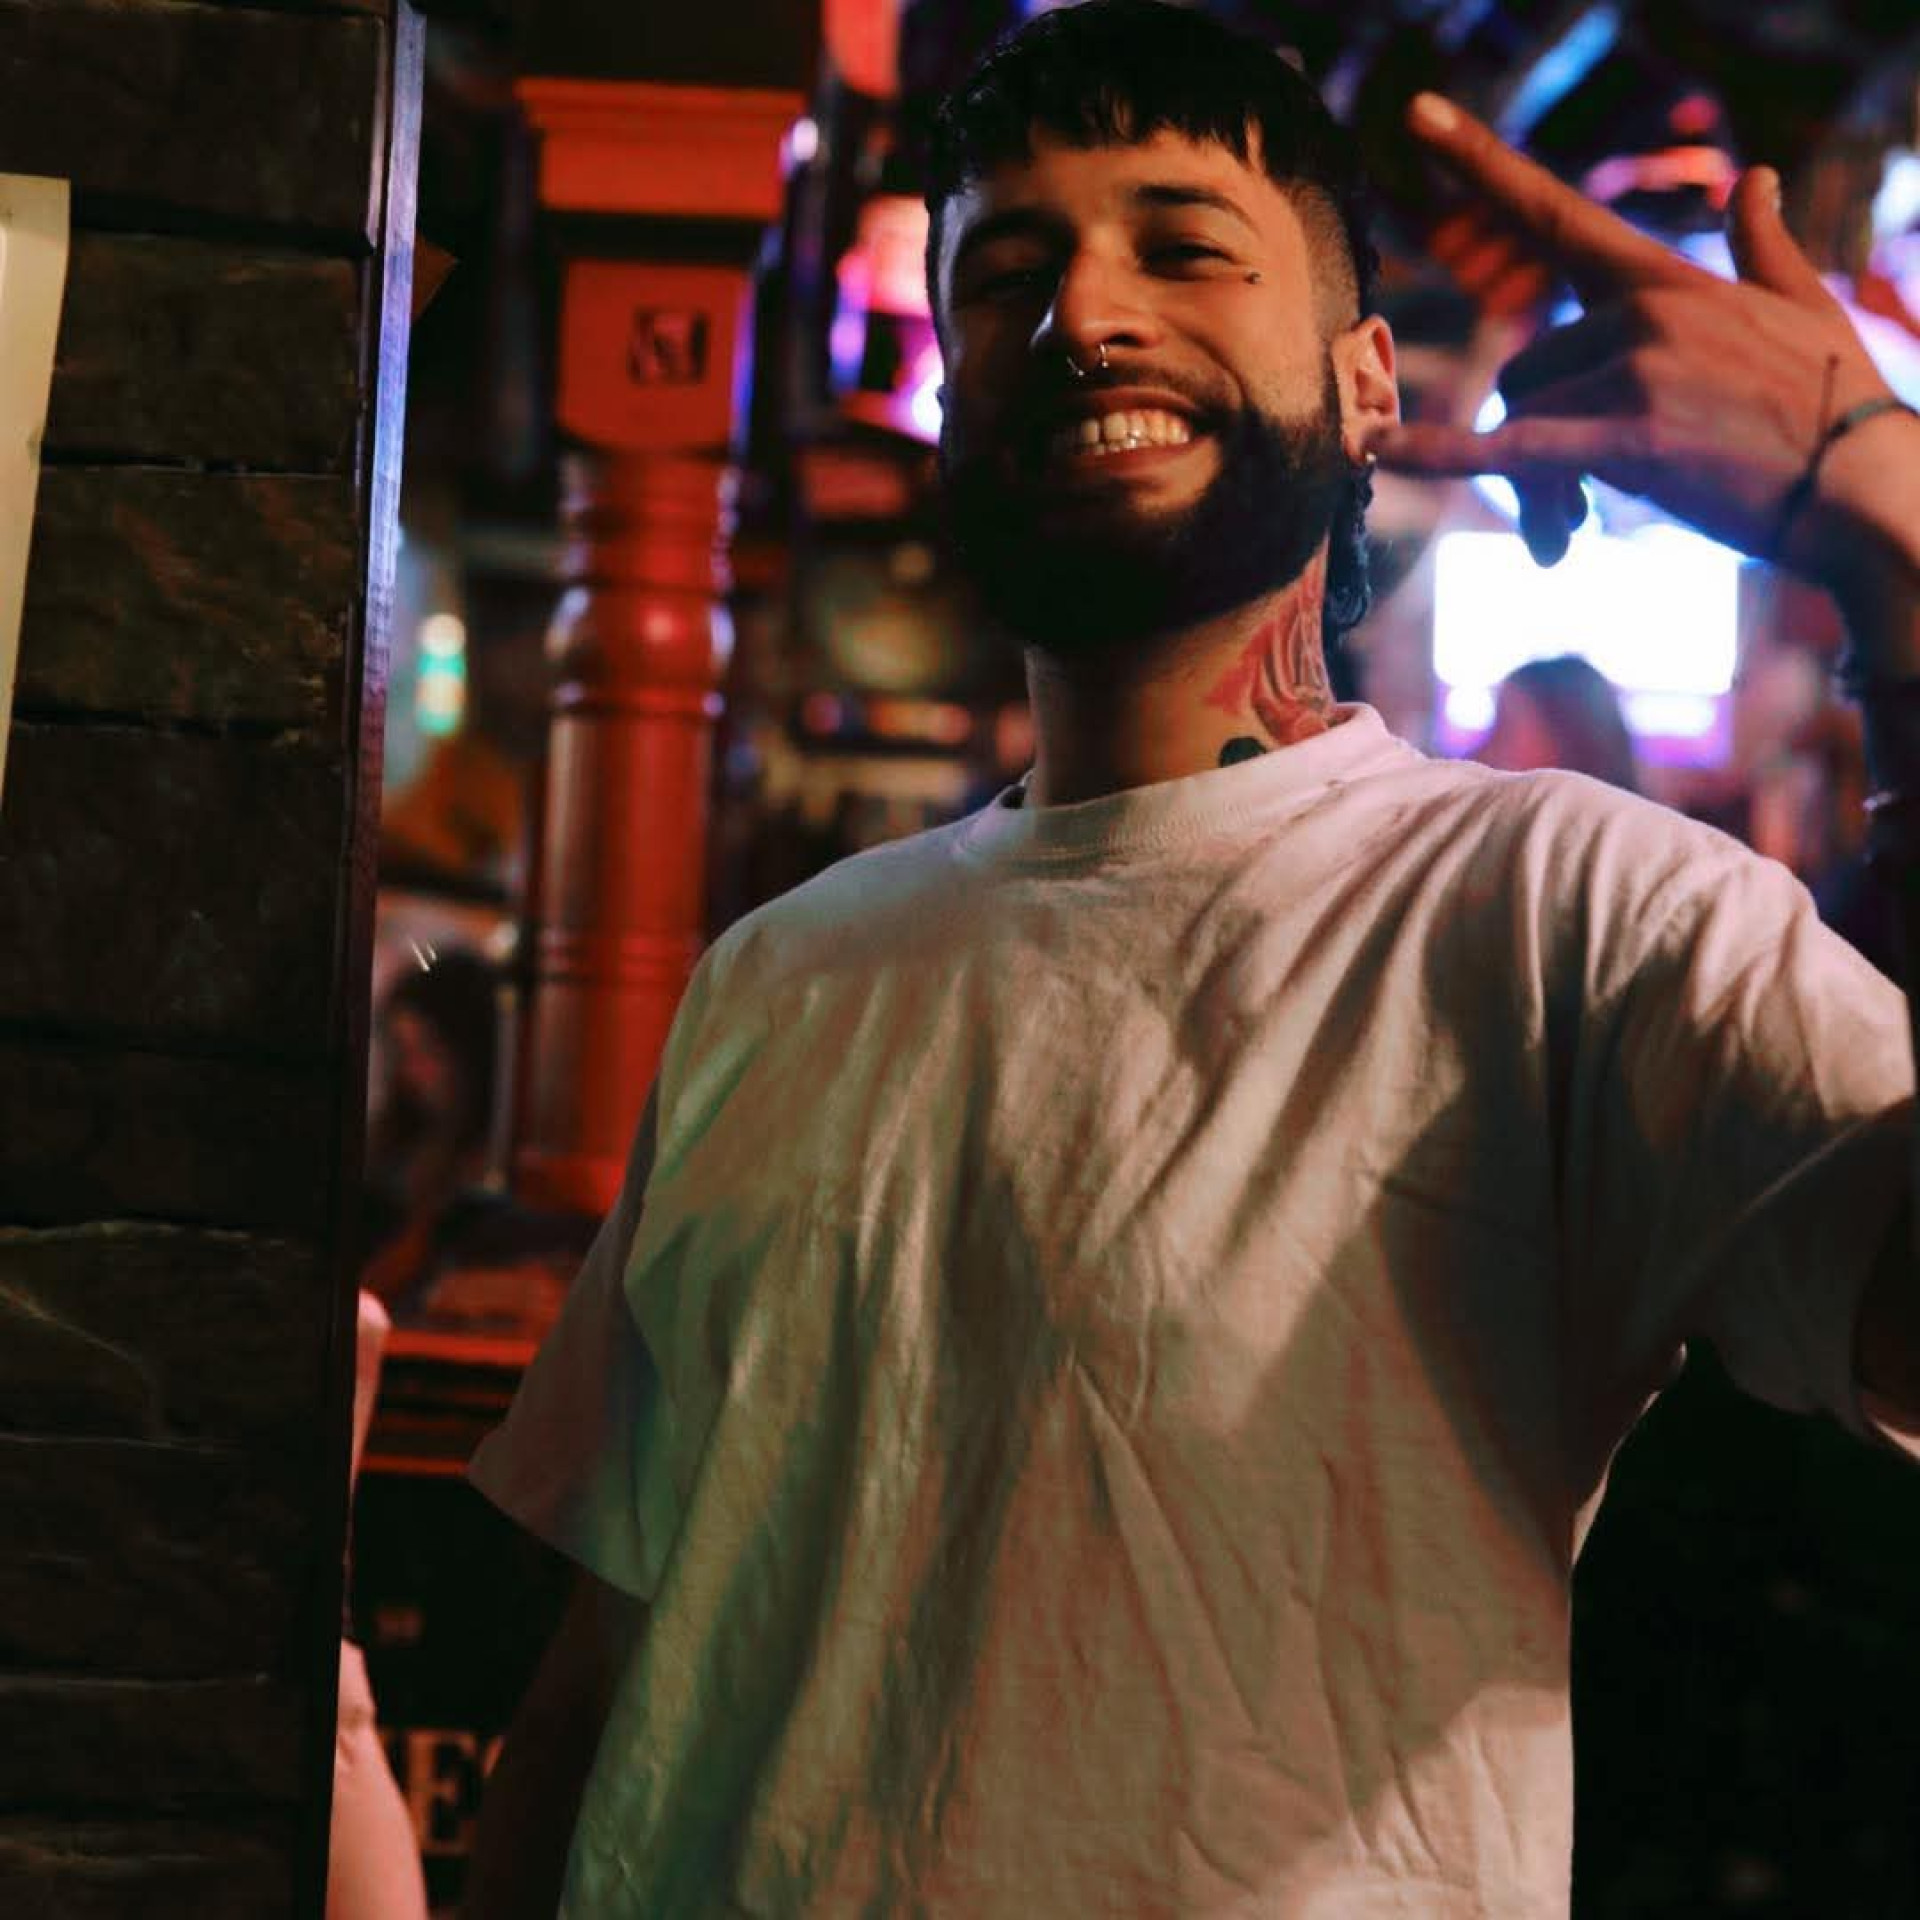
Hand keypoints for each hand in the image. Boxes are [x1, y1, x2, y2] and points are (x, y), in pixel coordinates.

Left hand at [1370, 94, 1916, 595]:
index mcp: (1667, 278)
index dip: (1480, 162)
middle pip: (1528, 370)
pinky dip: (1443, 453)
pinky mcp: (1630, 441)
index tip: (1418, 117)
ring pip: (1526, 421)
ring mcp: (1637, 372)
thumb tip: (1757, 176)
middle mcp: (1643, 312)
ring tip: (1573, 532)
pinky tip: (1380, 450)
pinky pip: (1513, 447)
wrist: (1865, 486)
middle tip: (1569, 508)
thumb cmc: (1836, 404)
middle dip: (1538, 436)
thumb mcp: (1801, 304)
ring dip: (1536, 485)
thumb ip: (1761, 243)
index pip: (1555, 211)